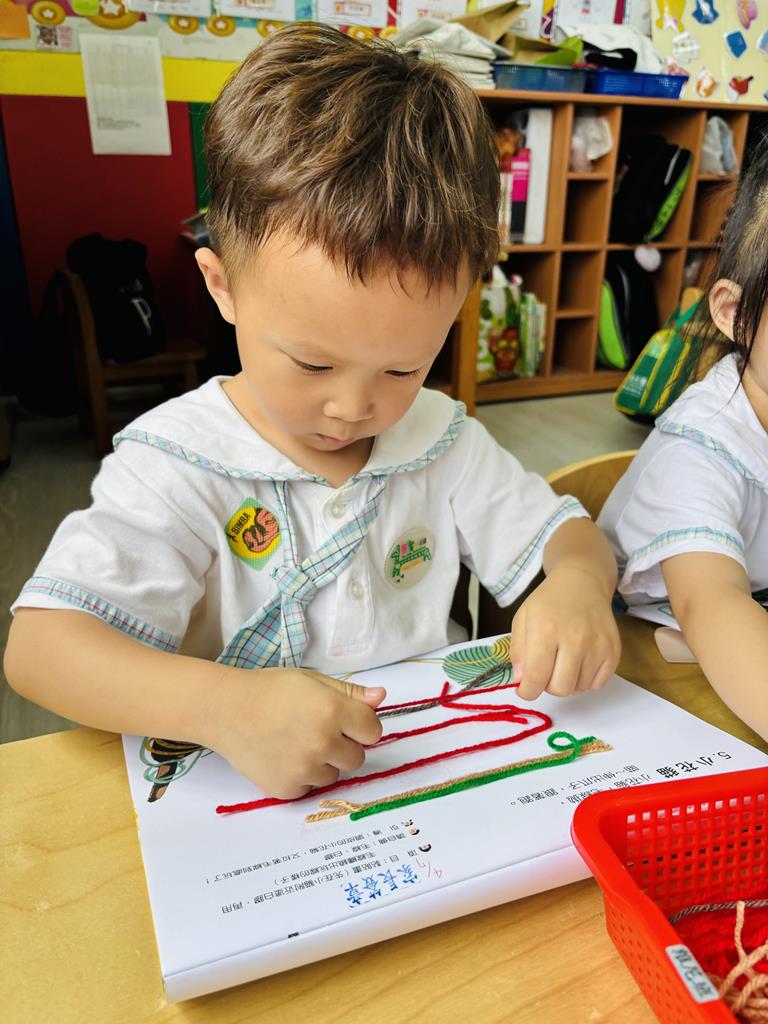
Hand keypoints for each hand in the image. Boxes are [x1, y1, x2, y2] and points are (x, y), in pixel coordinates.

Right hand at [203, 667, 385, 798]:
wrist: (226, 710)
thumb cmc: (270, 690)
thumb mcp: (312, 681)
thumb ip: (349, 692)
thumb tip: (381, 697)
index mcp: (332, 711)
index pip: (373, 731)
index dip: (361, 725)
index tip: (345, 720)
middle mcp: (322, 743)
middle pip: (357, 757)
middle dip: (343, 746)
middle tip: (316, 730)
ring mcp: (304, 770)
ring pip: (333, 775)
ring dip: (323, 763)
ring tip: (296, 742)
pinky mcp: (286, 789)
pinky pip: (309, 788)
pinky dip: (301, 777)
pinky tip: (283, 756)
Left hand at [509, 565, 619, 701]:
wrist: (582, 583)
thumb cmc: (548, 602)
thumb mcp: (522, 619)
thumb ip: (518, 652)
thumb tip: (522, 681)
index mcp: (547, 629)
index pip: (536, 678)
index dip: (527, 691)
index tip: (525, 689)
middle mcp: (575, 639)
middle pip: (560, 689)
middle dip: (547, 685)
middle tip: (546, 669)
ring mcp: (598, 645)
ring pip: (578, 689)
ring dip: (567, 682)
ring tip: (563, 660)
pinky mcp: (614, 651)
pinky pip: (597, 685)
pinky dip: (585, 680)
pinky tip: (579, 661)